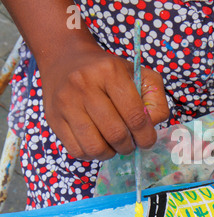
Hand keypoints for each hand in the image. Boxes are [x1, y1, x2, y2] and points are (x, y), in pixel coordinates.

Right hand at [41, 45, 168, 160]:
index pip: (135, 115)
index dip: (146, 135)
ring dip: (111, 153)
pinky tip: (98, 143)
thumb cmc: (108, 72)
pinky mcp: (53, 118)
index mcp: (111, 72)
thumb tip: (152, 125)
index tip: (147, 140)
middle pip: (115, 133)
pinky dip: (92, 154)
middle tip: (131, 143)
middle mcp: (85, 85)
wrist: (65, 58)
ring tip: (115, 145)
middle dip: (129, 146)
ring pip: (95, 146)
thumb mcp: (138, 74)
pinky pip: (76, 150)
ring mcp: (66, 103)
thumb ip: (155, 99)